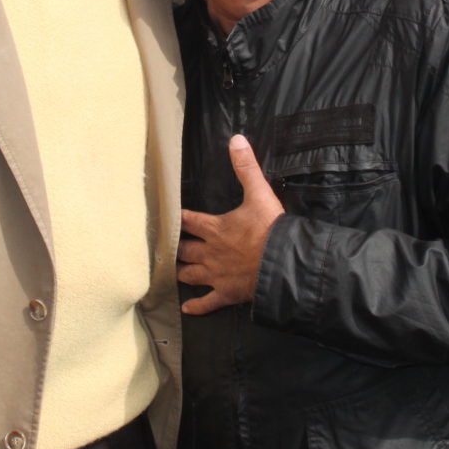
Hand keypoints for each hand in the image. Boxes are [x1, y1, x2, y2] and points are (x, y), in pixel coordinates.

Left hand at [177, 135, 283, 314]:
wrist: (284, 264)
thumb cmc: (270, 229)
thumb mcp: (259, 193)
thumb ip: (246, 168)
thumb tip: (237, 140)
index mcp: (215, 228)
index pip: (188, 221)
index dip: (176, 218)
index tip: (165, 217)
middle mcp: (209, 253)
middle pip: (184, 250)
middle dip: (174, 247)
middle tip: (164, 246)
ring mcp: (216, 276)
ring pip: (190, 275)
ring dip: (180, 272)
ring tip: (172, 270)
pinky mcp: (226, 294)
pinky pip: (207, 303)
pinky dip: (196, 306)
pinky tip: (187, 308)